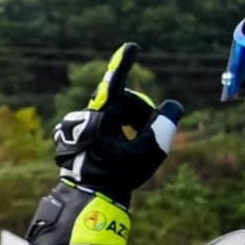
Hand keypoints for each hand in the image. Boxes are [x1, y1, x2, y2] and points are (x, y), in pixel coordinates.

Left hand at [52, 44, 182, 202]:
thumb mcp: (150, 151)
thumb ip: (164, 124)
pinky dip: (114, 131)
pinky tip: (116, 151)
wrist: (89, 198)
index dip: (125, 64)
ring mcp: (76, 125)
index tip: (131, 47)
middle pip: (123, 102)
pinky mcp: (72, 134)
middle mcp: (84, 117)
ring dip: (128, 124)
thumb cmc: (119, 175)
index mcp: (100, 118)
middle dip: (140, 114)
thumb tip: (172, 106)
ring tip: (131, 148)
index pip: (115, 83)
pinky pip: (101, 124)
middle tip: (149, 136)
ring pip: (113, 114)